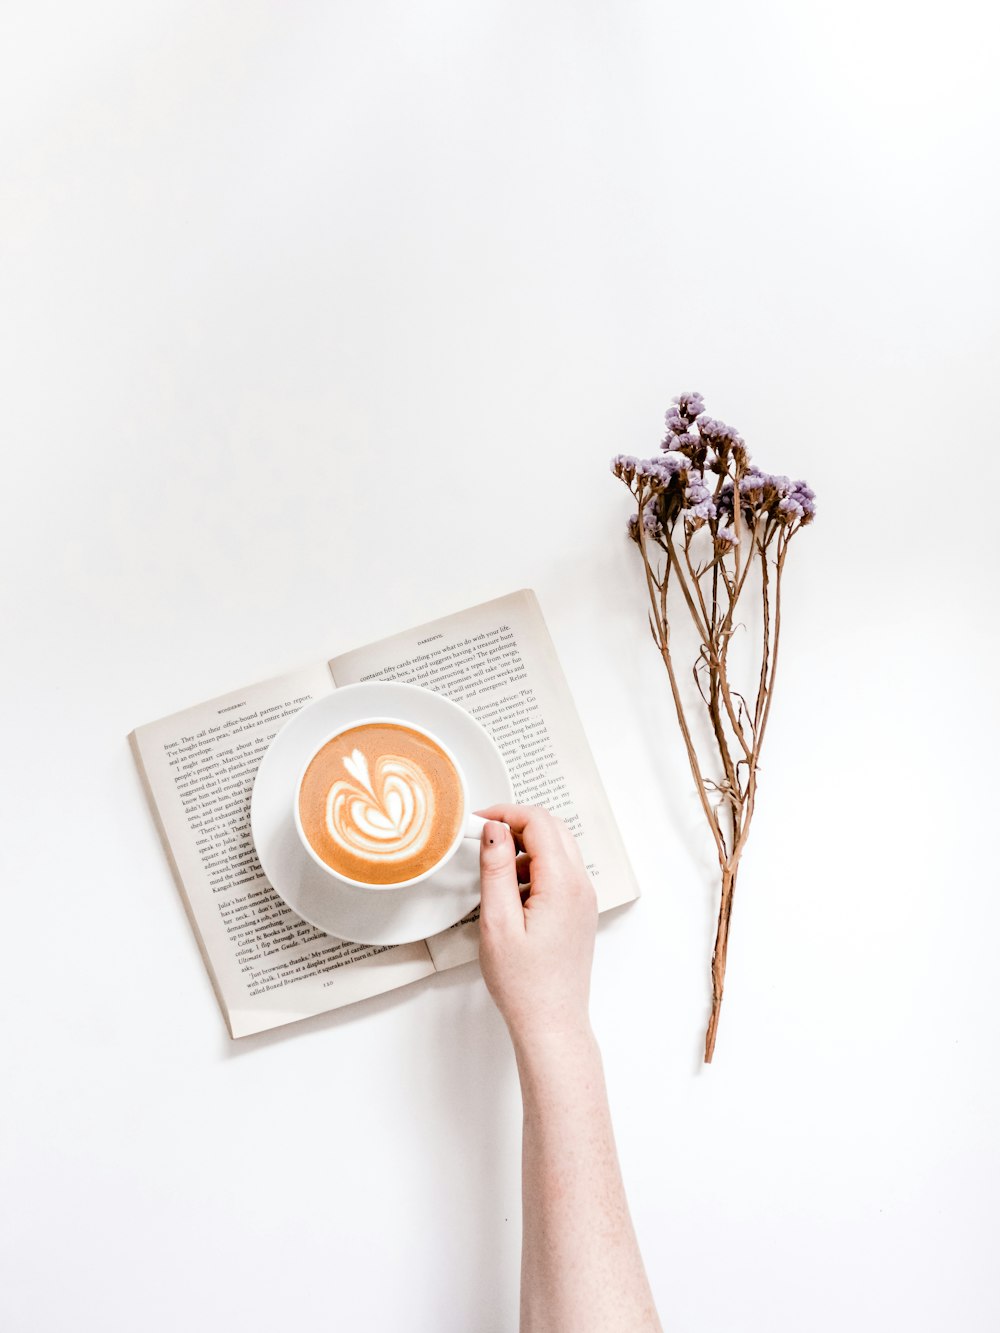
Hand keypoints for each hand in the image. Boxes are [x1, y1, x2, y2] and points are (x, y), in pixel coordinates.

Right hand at [476, 803, 597, 1050]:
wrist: (551, 1023)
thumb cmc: (523, 983)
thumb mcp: (498, 922)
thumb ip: (495, 869)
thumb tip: (495, 830)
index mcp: (563, 884)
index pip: (539, 822)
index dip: (506, 813)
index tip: (478, 821)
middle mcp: (581, 886)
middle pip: (552, 828)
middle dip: (517, 825)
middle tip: (484, 839)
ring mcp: (584, 898)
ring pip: (557, 848)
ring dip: (526, 847)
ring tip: (495, 875)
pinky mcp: (579, 911)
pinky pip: (559, 872)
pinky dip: (534, 868)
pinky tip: (512, 895)